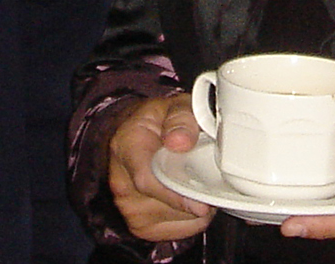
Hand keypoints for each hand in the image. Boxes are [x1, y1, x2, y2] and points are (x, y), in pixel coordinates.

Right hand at [105, 92, 213, 242]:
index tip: (201, 201)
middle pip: (167, 204)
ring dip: (198, 204)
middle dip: (197, 193)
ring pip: (180, 218)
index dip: (175, 193)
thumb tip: (180, 141)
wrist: (137, 138)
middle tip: (212, 174)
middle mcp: (122, 183)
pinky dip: (195, 217)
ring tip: (198, 180)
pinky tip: (191, 196)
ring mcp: (130, 209)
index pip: (146, 180)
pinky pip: (182, 229)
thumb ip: (180, 118)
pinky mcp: (142, 227)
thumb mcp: (172, 106)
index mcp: (126, 148)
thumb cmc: (158, 123)